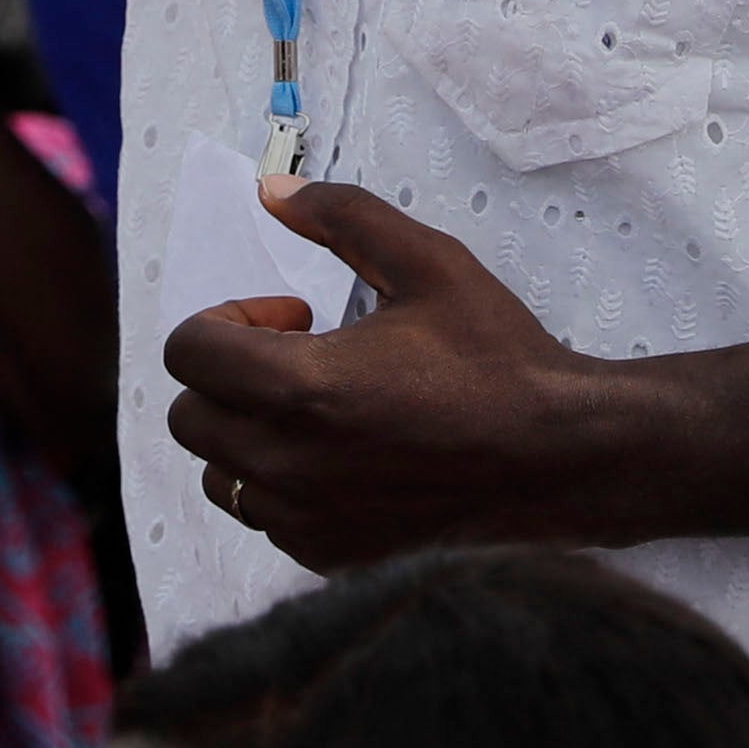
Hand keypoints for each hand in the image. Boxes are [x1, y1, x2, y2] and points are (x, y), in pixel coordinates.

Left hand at [161, 182, 696, 571]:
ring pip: (220, 474)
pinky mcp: (331, 556)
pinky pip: (265, 518)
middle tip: (301, 354)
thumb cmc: (498, 357)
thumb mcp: (429, 263)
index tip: (292, 316)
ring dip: (247, 432)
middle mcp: (288, 464)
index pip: (188, 351)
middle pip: (189, 416)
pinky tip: (344, 457)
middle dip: (229, 374)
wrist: (560, 458)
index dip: (228, 318)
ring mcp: (306, 520)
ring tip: (318, 409)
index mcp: (301, 387)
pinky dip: (282, 484)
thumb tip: (271, 191)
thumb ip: (342, 216)